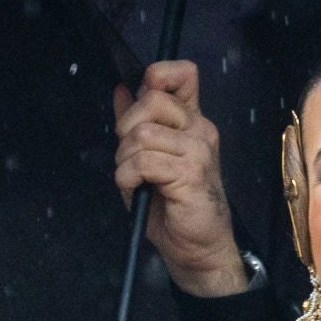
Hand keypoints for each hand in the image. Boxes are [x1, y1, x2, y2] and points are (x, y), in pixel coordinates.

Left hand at [112, 60, 244, 296]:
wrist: (196, 247)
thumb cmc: (170, 206)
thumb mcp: (145, 158)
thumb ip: (135, 123)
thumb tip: (121, 89)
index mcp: (191, 120)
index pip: (183, 73)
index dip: (156, 76)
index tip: (139, 105)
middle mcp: (199, 128)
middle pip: (153, 99)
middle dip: (126, 126)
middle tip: (129, 155)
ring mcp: (198, 150)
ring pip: (143, 134)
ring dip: (124, 158)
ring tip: (134, 178)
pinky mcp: (191, 173)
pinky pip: (143, 161)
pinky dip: (127, 176)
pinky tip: (136, 188)